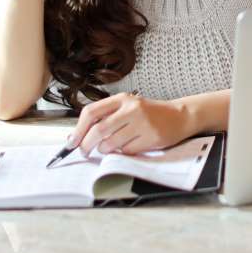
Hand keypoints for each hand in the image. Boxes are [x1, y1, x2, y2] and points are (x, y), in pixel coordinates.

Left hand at [70, 93, 192, 155]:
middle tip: (84, 151)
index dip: (78, 129)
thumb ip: (107, 116)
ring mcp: (142, 123)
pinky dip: (123, 153)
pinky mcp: (151, 137)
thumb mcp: (128, 106)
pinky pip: (127, 152)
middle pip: (98, 130)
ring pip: (111, 144)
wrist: (179, 116)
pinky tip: (130, 146)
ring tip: (112, 147)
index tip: (72, 142)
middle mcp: (132, 108)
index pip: (91, 112)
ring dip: (106, 150)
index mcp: (122, 98)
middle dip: (86, 145)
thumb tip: (79, 135)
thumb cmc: (150, 113)